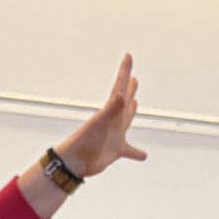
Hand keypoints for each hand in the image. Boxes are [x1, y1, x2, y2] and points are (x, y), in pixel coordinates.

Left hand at [56, 56, 146, 177]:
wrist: (74, 163)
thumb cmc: (84, 143)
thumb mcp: (99, 124)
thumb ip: (111, 109)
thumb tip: (122, 96)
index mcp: (110, 112)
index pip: (119, 87)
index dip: (124, 71)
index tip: (128, 56)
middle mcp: (113, 121)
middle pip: (124, 101)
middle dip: (129, 88)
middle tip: (133, 78)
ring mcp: (114, 135)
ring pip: (126, 121)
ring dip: (131, 111)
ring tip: (135, 102)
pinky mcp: (115, 150)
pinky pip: (130, 151)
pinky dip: (137, 153)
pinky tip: (143, 155)